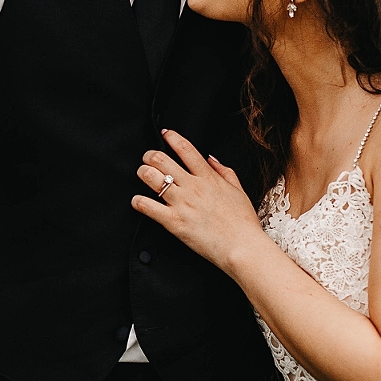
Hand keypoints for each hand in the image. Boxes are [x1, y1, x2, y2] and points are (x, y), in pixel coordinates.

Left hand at [132, 130, 265, 271]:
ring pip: (151, 178)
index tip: (165, 134)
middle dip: (150, 155)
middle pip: (162, 159)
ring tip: (142, 175)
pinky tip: (137, 201)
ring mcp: (182, 203)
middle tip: (148, 158)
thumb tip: (211, 159)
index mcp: (208, 178)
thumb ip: (224, 172)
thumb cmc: (243, 223)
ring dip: (142, 173)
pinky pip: (147, 206)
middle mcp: (192, 187)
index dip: (172, 137)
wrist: (242, 247)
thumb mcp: (239, 191)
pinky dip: (138, 201)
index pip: (186, 149)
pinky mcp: (174, 222)